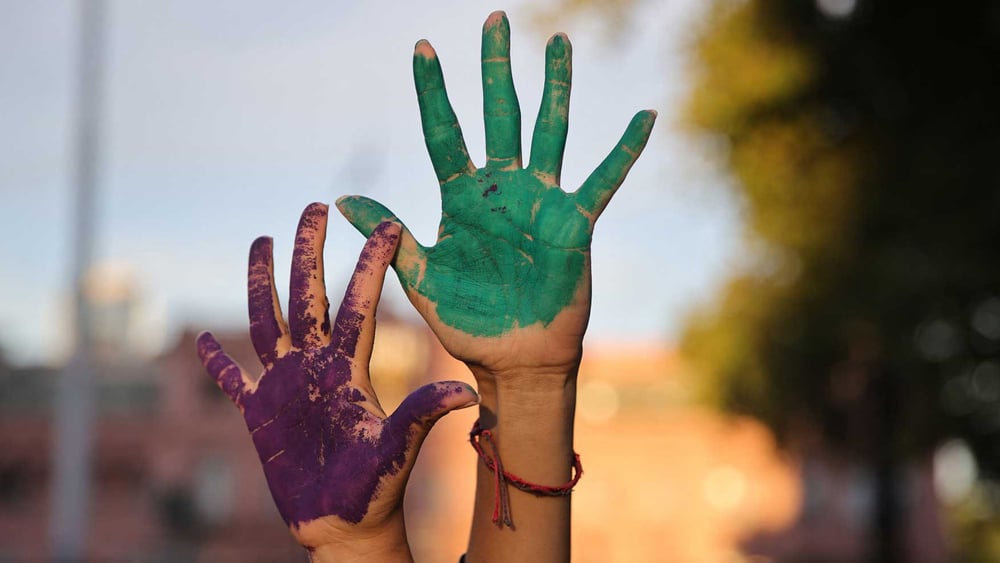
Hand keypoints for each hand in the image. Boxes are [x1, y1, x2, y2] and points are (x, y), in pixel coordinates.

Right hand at [197, 203, 477, 559]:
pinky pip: (231, 380)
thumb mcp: (396, 448)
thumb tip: (467, 393)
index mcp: (349, 366)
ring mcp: (285, 385)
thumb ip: (421, 415)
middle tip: (313, 207)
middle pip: (309, 296)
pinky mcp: (259, 413)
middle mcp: (316, 365)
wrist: (345, 525)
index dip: (370, 265)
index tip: (386, 225)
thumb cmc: (375, 489)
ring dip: (261, 284)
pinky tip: (201, 340)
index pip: (359, 304)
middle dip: (308, 252)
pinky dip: (215, 362)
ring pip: (268, 321)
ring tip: (259, 241)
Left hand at [336, 12, 655, 378]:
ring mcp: (542, 201)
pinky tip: (644, 116)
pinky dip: (625, 149)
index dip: (434, 92)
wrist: (515, 359)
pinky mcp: (576, 222)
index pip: (444, 133)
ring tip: (557, 43)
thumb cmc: (468, 322)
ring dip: (555, 88)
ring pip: (549, 132)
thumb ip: (391, 234)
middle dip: (495, 69)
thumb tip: (342, 197)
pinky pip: (605, 180)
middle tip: (494, 19)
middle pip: (499, 115)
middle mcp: (502, 189)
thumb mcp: (423, 277)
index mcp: (462, 199)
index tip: (422, 47)